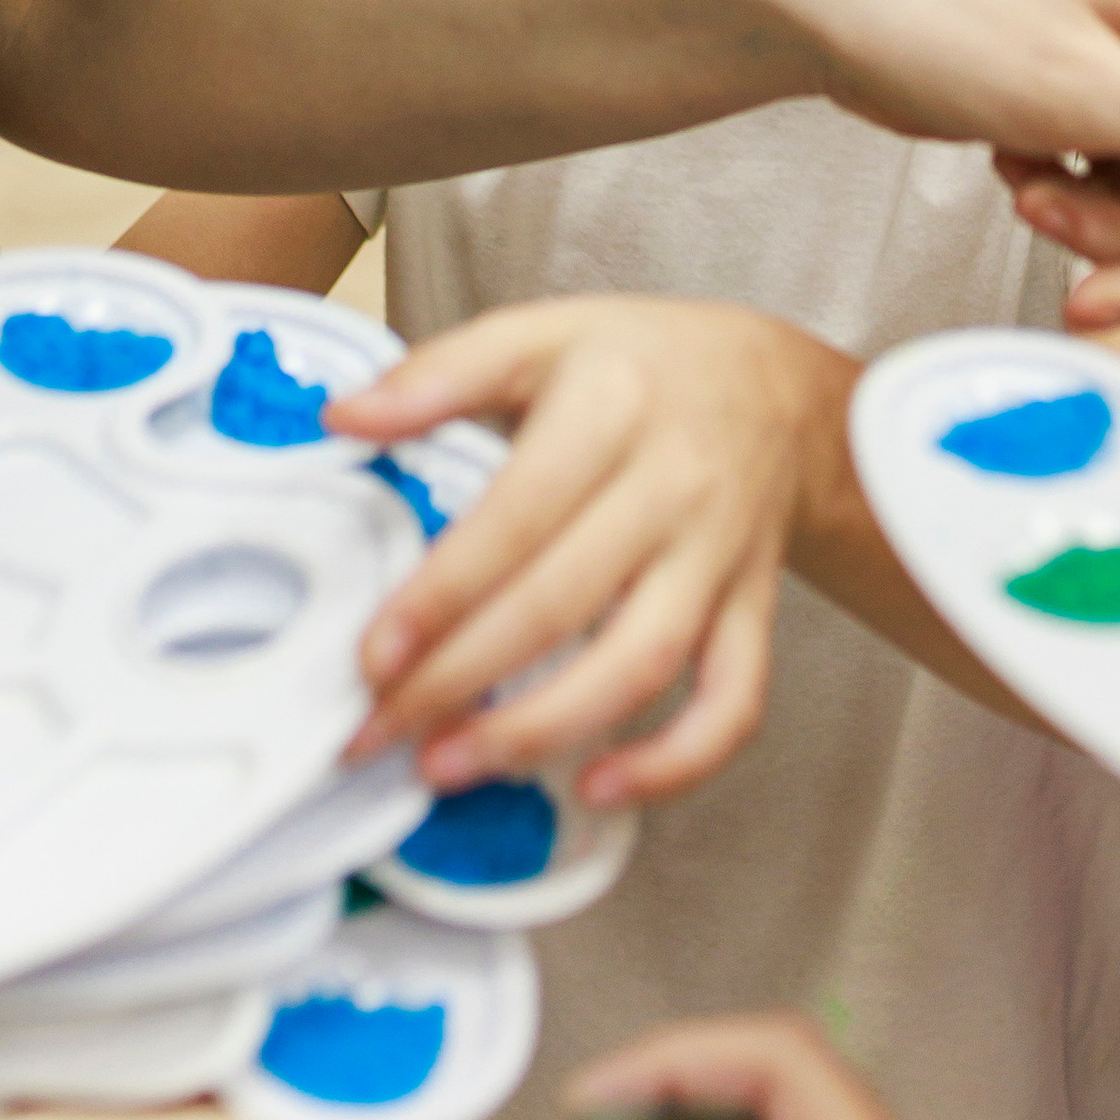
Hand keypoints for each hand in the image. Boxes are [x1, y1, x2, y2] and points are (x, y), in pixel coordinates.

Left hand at [326, 297, 849, 806]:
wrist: (778, 385)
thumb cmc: (639, 363)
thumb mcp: (544, 333)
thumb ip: (443, 371)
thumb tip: (342, 418)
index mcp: (613, 404)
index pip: (519, 516)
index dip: (442, 595)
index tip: (373, 656)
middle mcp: (676, 481)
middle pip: (564, 602)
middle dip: (460, 681)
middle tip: (378, 731)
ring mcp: (722, 553)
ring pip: (642, 662)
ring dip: (542, 731)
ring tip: (451, 766)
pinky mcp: (753, 607)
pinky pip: (733, 701)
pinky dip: (675, 761)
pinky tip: (598, 786)